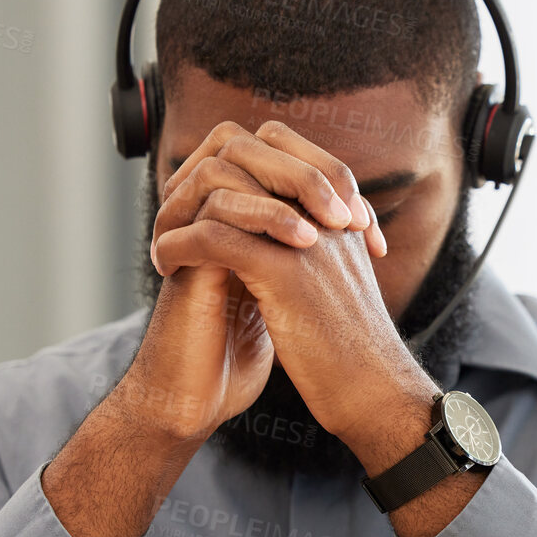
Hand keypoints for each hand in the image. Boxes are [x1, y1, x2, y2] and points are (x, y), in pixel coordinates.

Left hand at [150, 120, 435, 468]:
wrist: (373, 392)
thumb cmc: (353, 351)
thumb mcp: (335, 285)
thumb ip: (312, 252)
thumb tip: (275, 238)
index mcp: (338, 210)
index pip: (283, 144)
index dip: (236, 158)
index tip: (202, 193)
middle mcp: (326, 212)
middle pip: (256, 148)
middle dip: (205, 171)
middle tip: (175, 204)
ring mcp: (307, 238)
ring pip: (228, 189)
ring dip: (184, 209)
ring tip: (163, 238)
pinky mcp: (284, 272)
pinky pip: (214, 237)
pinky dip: (180, 246)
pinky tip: (165, 265)